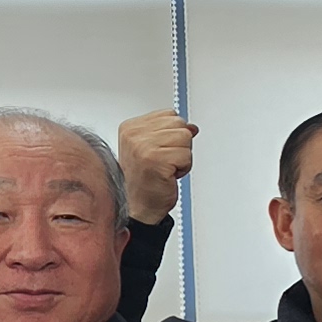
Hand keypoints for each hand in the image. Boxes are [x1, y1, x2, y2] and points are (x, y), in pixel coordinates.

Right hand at [116, 111, 195, 227]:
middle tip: (163, 161)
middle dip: (179, 144)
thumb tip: (192, 127)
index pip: (169, 115)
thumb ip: (168, 133)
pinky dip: (183, 168)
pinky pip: (186, 155)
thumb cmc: (143, 181)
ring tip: (166, 168)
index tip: (159, 151)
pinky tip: (168, 175)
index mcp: (130, 128)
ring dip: (182, 156)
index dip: (172, 135)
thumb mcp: (151, 149)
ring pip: (185, 138)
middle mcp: (134, 135)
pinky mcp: (156, 160)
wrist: (136, 206)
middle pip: (179, 124)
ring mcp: (144, 147)